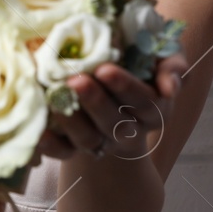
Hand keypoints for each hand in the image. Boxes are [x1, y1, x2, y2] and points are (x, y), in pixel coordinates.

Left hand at [33, 54, 186, 163]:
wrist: (116, 89)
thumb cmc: (143, 65)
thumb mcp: (165, 59)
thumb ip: (173, 67)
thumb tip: (170, 87)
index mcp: (154, 110)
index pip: (145, 102)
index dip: (125, 88)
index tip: (105, 69)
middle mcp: (130, 130)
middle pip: (115, 123)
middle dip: (95, 102)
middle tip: (76, 80)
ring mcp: (102, 142)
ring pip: (89, 139)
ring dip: (71, 121)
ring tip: (54, 97)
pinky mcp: (77, 148)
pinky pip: (65, 152)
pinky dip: (51, 146)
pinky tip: (39, 131)